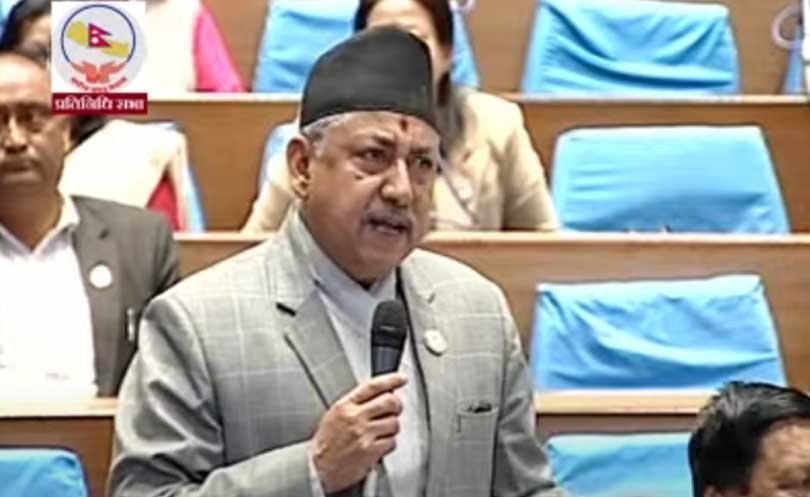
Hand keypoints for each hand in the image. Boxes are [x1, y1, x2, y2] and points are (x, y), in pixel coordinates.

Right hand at [311, 372, 406, 492]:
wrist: (318, 469)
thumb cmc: (327, 443)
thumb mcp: (335, 415)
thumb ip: (356, 403)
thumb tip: (381, 394)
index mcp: (345, 406)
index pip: (373, 387)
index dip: (391, 380)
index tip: (401, 379)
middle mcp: (355, 418)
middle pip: (389, 401)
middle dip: (396, 405)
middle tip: (394, 409)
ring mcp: (363, 435)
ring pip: (394, 423)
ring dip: (392, 427)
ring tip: (380, 432)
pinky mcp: (370, 451)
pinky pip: (392, 442)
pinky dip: (389, 443)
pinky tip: (378, 445)